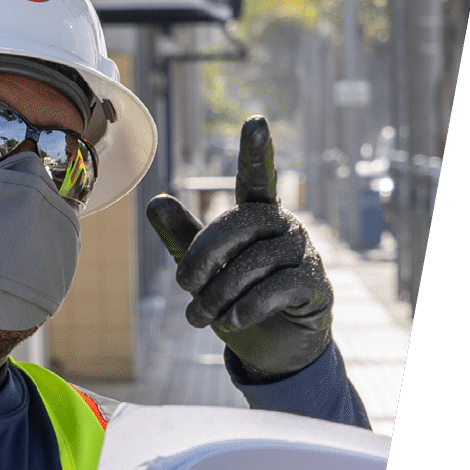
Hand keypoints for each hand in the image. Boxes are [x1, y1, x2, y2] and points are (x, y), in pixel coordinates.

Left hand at [145, 116, 332, 380]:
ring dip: (218, 295)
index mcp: (257, 215)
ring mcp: (303, 253)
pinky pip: (277, 288)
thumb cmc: (239, 298)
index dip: (255, 152)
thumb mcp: (205, 270)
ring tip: (200, 318)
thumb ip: (183, 238)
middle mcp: (284, 226)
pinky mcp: (314, 284)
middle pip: (235, 226)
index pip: (256, 178)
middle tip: (183, 288)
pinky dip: (247, 307)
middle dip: (202, 258)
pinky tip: (232, 321)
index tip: (255, 121)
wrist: (274, 348)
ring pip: (253, 264)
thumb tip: (154, 202)